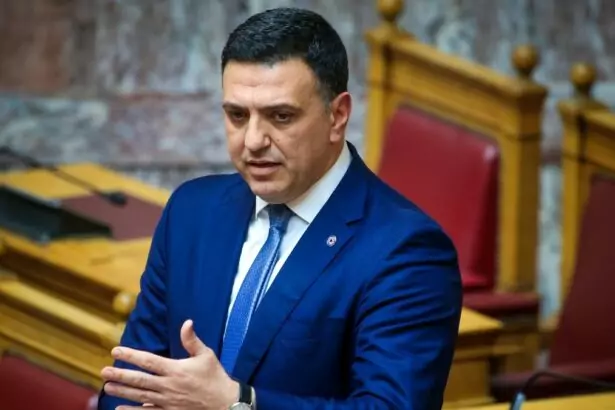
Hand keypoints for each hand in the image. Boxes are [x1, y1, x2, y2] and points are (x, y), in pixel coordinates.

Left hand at [101, 319, 237, 409]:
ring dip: (122, 391)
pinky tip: (119, 408)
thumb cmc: (215, 377)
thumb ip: (192, 340)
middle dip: (121, 375)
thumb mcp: (206, 355)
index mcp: (176, 370)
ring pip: (140, 396)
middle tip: (104, 372)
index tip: (116, 350)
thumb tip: (187, 322)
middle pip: (140, 380)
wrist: (225, 404)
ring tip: (107, 386)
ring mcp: (167, 402)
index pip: (149, 361)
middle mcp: (169, 386)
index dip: (131, 355)